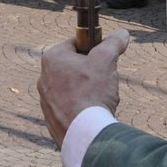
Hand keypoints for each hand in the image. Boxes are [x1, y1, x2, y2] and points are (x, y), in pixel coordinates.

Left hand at [38, 29, 129, 148]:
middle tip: (105, 79)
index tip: (105, 57)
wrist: (84, 133)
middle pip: (75, 66)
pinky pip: (70, 105)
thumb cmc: (92, 93)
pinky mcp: (51, 117)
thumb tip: (122, 34)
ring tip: (100, 98)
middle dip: (93, 71)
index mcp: (52, 58)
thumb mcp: (106, 60)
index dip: (94, 48)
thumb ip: (113, 44)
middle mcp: (44, 77)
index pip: (76, 43)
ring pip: (74, 87)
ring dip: (88, 90)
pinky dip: (82, 107)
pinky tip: (93, 113)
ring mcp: (46, 99)